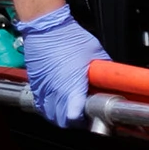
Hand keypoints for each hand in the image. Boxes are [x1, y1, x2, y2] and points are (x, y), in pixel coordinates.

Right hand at [19, 5, 104, 127]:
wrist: (46, 27)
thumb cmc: (69, 37)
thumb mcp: (95, 53)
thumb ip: (104, 70)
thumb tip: (113, 79)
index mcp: (71, 85)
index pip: (73, 116)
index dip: (83, 121)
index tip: (92, 118)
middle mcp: (55, 90)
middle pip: (62, 121)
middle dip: (75, 122)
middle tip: (85, 115)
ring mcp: (43, 89)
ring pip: (50, 115)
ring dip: (62, 117)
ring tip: (72, 111)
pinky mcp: (35, 86)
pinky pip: (41, 105)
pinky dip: (50, 109)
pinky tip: (59, 104)